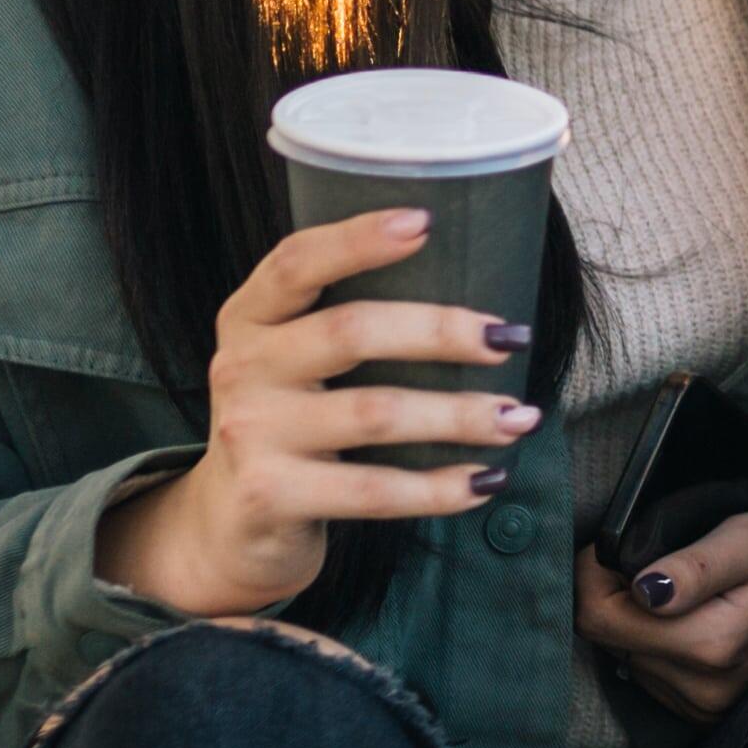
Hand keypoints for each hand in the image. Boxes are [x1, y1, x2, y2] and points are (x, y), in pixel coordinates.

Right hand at [93, 208, 539, 618]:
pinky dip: (439, 488)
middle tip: (509, 338)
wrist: (228, 526)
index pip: (296, 262)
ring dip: (458, 415)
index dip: (358, 239)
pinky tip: (485, 481)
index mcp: (249, 318)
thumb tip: (470, 297)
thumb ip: (344, 324)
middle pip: (350, 331)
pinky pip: (373, 490)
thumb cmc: (289, 425)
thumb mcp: (292, 364)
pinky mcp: (271, 496)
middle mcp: (242, 367)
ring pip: (375, 413)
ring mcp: (251, 432)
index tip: (427, 221)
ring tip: (518, 416)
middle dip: (440, 331)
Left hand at [575, 504, 747, 719]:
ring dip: (640, 622)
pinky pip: (652, 675)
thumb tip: (643, 589)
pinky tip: (694, 619)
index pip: (600, 619)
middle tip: (660, 562)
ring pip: (628, 658)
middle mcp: (704, 688)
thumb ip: (698, 564)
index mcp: (711, 645)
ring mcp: (708, 706)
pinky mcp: (710, 711)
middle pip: (611, 640)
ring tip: (685, 590)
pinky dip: (659, 644)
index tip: (614, 547)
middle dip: (619, 596)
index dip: (593, 576)